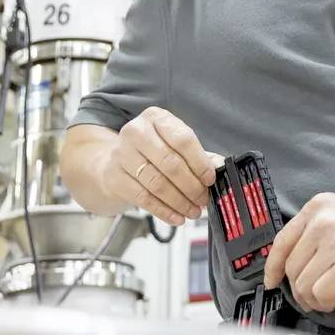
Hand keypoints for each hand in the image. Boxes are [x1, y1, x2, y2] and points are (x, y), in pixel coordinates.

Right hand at [96, 106, 221, 225]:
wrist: (114, 161)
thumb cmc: (152, 151)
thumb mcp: (174, 144)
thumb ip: (199, 155)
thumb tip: (220, 167)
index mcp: (156, 117)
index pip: (183, 139)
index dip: (200, 162)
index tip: (210, 179)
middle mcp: (136, 132)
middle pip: (170, 163)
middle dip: (191, 186)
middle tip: (203, 199)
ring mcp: (122, 154)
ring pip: (158, 184)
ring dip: (180, 202)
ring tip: (193, 211)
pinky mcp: (114, 177)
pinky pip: (144, 198)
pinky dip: (164, 211)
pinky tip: (177, 217)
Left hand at [263, 189, 334, 313]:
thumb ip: (321, 229)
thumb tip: (302, 260)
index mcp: (318, 207)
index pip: (281, 242)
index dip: (274, 268)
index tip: (273, 281)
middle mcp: (322, 221)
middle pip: (292, 268)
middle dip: (302, 289)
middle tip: (320, 296)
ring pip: (304, 284)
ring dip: (316, 299)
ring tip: (334, 296)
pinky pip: (322, 293)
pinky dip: (329, 302)